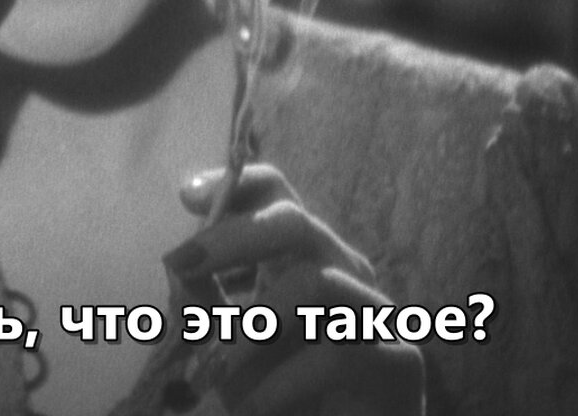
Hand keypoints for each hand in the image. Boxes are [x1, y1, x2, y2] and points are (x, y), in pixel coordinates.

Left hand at [167, 164, 425, 415]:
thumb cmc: (282, 395)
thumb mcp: (232, 346)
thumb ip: (208, 309)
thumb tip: (179, 276)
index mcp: (300, 260)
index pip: (278, 195)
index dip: (236, 183)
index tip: (186, 196)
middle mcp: (342, 272)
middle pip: (296, 220)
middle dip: (233, 237)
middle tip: (181, 263)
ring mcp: (374, 313)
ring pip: (316, 281)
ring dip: (254, 322)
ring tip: (216, 367)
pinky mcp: (398, 360)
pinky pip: (335, 353)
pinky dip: (282, 382)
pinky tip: (252, 408)